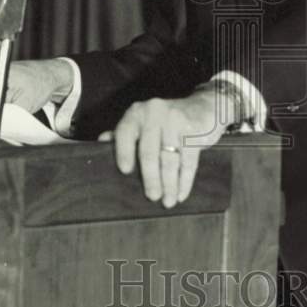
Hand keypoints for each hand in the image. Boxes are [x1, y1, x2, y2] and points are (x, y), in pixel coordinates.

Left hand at [100, 89, 230, 208]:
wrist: (205, 106)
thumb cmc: (169, 120)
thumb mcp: (146, 121)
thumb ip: (125, 132)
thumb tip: (102, 141)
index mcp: (137, 112)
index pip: (125, 133)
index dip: (123, 152)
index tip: (126, 172)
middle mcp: (154, 113)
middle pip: (149, 152)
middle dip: (151, 178)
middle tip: (152, 197)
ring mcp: (175, 120)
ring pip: (169, 159)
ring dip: (169, 184)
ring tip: (168, 200)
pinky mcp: (193, 131)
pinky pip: (188, 161)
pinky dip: (185, 180)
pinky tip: (181, 192)